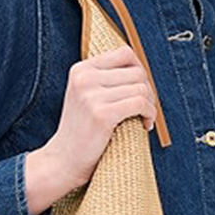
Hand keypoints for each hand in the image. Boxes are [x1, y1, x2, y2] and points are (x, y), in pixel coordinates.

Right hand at [33, 44, 156, 193]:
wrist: (64, 160)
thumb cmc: (82, 132)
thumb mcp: (87, 96)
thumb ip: (107, 79)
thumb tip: (142, 70)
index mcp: (81, 70)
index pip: (125, 53)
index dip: (140, 70)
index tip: (140, 90)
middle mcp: (84, 78)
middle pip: (137, 71)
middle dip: (148, 91)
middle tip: (145, 109)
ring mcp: (91, 95)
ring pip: (141, 88)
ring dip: (150, 105)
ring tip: (144, 118)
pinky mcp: (102, 114)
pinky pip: (140, 104)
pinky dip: (150, 114)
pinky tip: (145, 125)